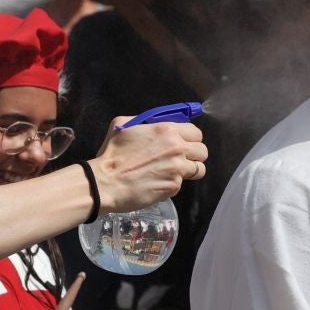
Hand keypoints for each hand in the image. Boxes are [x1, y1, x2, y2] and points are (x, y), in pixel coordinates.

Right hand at [93, 118, 207, 212]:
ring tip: (174, 172)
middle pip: (202, 151)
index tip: (182, 143)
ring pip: (199, 169)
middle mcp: (177, 149)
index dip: (190, 138)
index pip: (195, 132)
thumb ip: (144, 121)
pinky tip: (157, 183)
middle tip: (180, 158)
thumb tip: (153, 124)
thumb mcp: (123, 125)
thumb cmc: (112, 153)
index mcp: (167, 131)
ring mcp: (177, 169)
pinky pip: (180, 184)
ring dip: (190, 170)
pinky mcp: (173, 187)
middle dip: (194, 155)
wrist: (106, 183)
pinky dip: (171, 184)